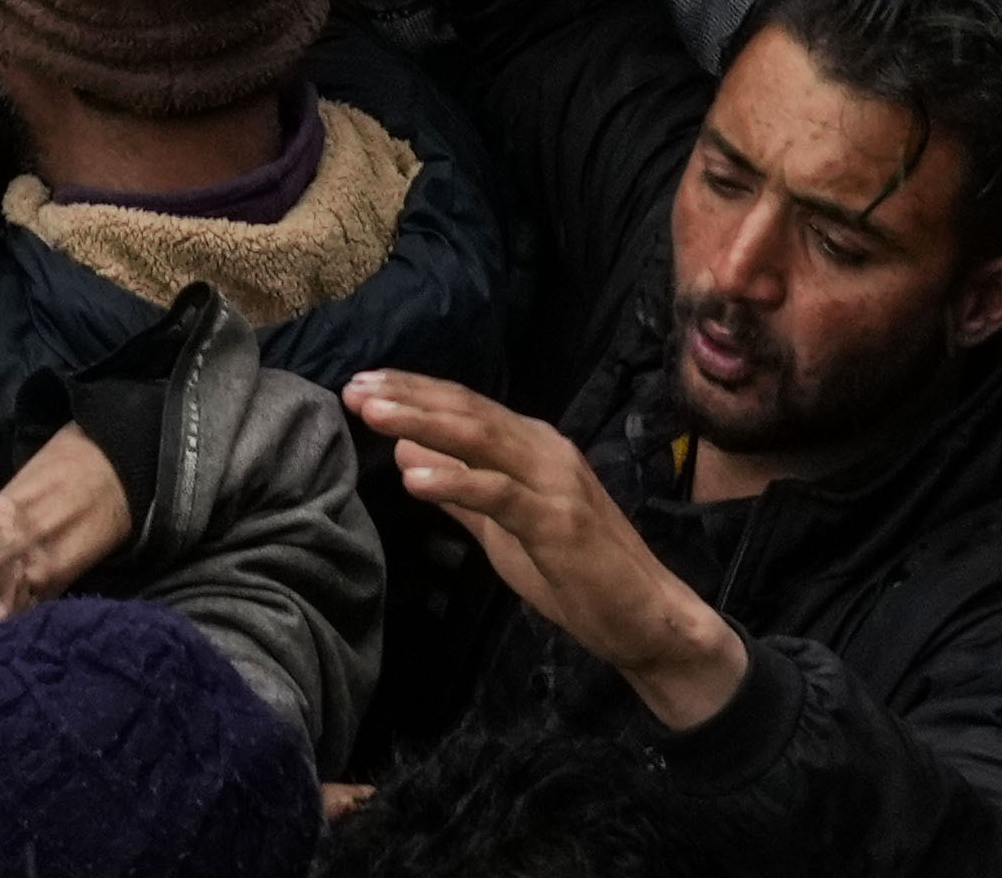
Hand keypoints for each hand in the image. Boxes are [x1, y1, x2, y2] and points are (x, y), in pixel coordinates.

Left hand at [347, 374, 751, 727]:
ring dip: (424, 423)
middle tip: (354, 386)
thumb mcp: (504, 531)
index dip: (412, 392)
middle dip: (407, 396)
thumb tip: (409, 454)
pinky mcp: (559, 521)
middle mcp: (544, 449)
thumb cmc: (578, 574)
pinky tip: (416, 478)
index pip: (464, 407)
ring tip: (374, 415)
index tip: (361, 383)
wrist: (647, 618)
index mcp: (532, 447)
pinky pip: (501, 494)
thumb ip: (462, 493)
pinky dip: (457, 481)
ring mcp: (555, 482)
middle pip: (467, 411)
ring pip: (481, 440)